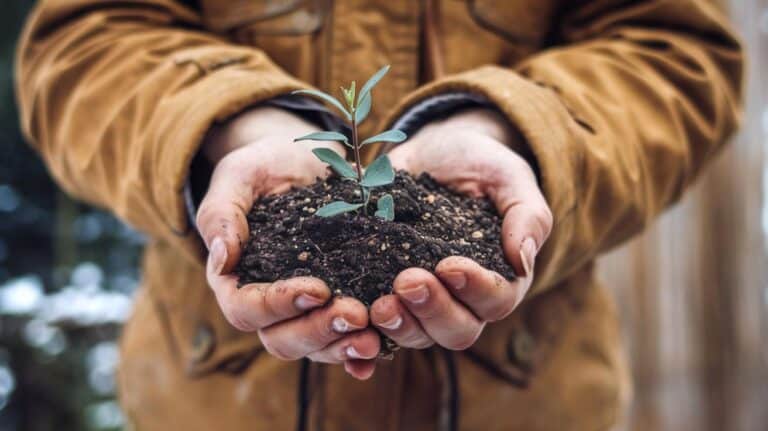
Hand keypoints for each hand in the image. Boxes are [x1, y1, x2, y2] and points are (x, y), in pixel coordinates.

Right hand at [197, 106, 378, 378]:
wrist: (306, 161)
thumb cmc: (265, 166)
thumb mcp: (240, 175)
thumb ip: (222, 213)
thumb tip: (219, 258)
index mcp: (236, 278)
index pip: (246, 309)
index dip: (278, 306)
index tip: (317, 288)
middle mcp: (269, 304)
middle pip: (282, 339)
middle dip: (319, 330)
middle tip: (356, 314)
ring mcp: (305, 310)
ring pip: (316, 347)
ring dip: (343, 344)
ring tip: (374, 333)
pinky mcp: (339, 304)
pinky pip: (345, 339)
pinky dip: (360, 351)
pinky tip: (382, 347)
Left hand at [370, 108, 551, 349]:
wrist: (432, 153)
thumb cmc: (478, 164)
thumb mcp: (507, 176)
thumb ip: (527, 215)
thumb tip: (523, 260)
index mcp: (500, 277)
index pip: (495, 300)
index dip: (474, 289)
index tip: (449, 264)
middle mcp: (462, 300)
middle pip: (456, 330)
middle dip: (432, 311)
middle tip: (407, 281)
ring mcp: (422, 301)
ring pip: (416, 334)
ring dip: (398, 324)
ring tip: (378, 303)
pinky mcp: (384, 292)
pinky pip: (376, 327)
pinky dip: (364, 333)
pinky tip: (350, 321)